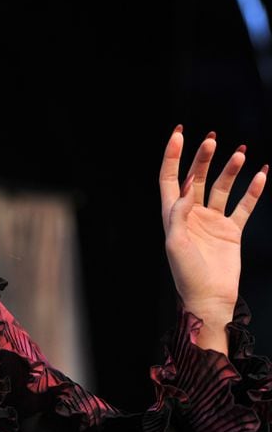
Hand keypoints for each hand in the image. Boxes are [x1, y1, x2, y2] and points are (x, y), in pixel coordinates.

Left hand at [159, 126, 266, 351]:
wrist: (210, 298)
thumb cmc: (186, 274)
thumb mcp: (176, 243)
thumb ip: (178, 215)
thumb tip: (186, 189)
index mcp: (172, 214)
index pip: (170, 178)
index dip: (172, 156)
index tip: (179, 133)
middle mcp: (191, 214)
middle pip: (196, 178)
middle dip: (203, 158)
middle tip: (213, 139)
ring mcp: (212, 221)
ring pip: (222, 188)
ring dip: (230, 170)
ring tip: (240, 153)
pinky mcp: (231, 231)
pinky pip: (244, 206)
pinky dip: (254, 190)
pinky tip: (262, 173)